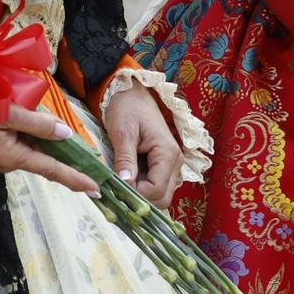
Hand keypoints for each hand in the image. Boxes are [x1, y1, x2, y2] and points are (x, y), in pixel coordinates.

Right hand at [0, 98, 99, 195]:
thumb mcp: (9, 111)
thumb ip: (39, 124)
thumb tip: (66, 135)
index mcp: (13, 156)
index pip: (52, 170)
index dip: (76, 179)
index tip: (96, 189)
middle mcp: (9, 161)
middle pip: (46, 159)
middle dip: (66, 155)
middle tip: (88, 154)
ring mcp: (3, 155)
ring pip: (35, 148)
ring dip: (49, 140)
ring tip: (51, 125)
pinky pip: (25, 142)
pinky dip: (37, 134)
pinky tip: (38, 121)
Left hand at [103, 82, 181, 207]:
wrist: (131, 94)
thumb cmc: (127, 109)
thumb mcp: (123, 133)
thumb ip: (126, 160)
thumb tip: (125, 184)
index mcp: (168, 153)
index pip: (156, 190)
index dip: (136, 194)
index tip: (117, 186)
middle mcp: (176, 162)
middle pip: (163, 198)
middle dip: (141, 199)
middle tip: (119, 187)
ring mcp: (171, 165)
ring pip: (160, 195)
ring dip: (141, 195)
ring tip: (122, 182)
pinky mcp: (163, 166)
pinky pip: (156, 187)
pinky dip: (142, 189)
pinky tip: (127, 178)